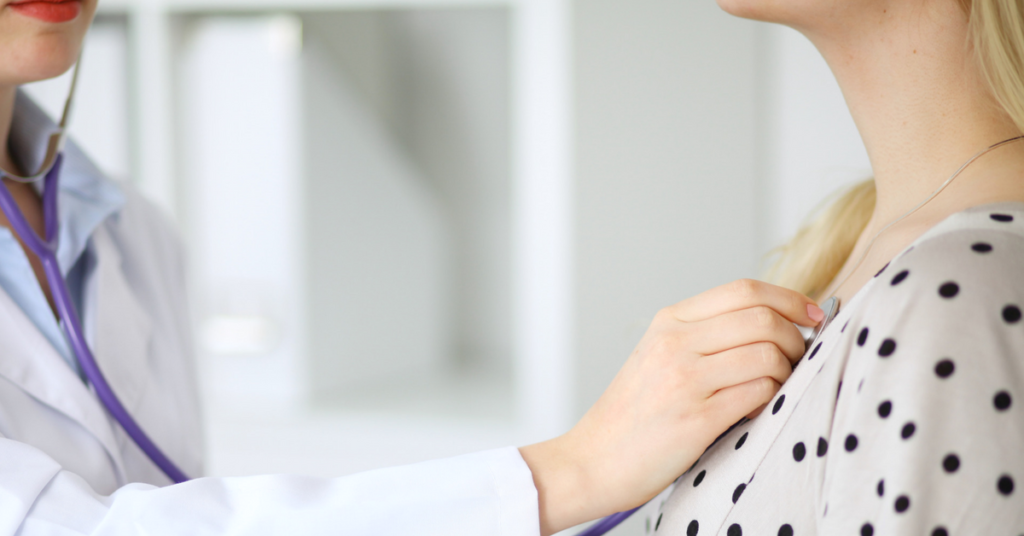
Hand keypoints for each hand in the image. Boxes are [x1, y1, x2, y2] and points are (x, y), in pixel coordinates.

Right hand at [519, 279, 823, 534]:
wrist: (594, 459)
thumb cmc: (634, 413)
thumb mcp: (659, 355)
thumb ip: (706, 335)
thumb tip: (775, 321)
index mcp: (668, 322)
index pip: (743, 290)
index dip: (789, 298)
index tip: (812, 314)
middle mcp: (675, 344)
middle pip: (762, 319)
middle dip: (796, 338)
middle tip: (800, 358)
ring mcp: (684, 380)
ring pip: (767, 355)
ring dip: (786, 373)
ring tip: (775, 388)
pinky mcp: (696, 418)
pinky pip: (759, 393)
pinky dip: (770, 399)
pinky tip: (756, 409)